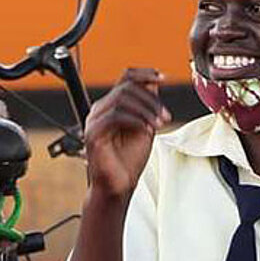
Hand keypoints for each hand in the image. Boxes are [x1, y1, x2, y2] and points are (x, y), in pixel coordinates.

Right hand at [84, 68, 170, 197]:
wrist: (118, 186)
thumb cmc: (129, 160)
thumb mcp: (145, 126)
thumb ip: (147, 106)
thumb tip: (153, 83)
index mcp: (110, 106)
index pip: (125, 78)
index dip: (145, 74)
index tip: (163, 78)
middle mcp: (100, 110)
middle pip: (126, 87)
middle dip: (151, 100)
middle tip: (165, 116)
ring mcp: (94, 121)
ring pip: (121, 99)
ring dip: (146, 110)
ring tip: (159, 124)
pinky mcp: (93, 134)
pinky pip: (115, 116)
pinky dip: (135, 120)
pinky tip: (146, 130)